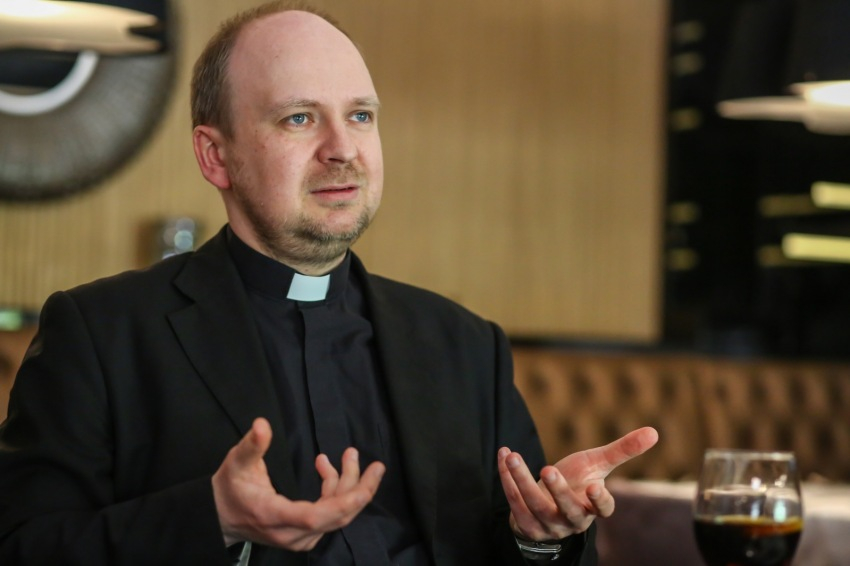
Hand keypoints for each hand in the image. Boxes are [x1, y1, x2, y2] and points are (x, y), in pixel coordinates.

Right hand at [212, 417, 384, 550]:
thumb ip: (252, 444)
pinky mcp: (303, 536)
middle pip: (336, 517)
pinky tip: (328, 470)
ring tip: (348, 455)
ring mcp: (298, 538)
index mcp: (274, 515)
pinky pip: (329, 517)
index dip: (345, 501)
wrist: (219, 517)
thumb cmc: (229, 489)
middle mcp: (290, 533)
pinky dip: (336, 493)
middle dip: (360, 490)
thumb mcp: (236, 462)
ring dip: (348, 486)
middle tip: (376, 466)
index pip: (316, 516)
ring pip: (335, 516)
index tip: (367, 483)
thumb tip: (262, 425)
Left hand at [498, 426, 657, 540]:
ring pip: (534, 505)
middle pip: (567, 511)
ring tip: (514, 457)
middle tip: (549, 468)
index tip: (596, 487)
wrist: (546, 504)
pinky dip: (506, 477)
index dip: (599, 501)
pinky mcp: (525, 524)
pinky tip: (504, 454)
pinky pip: (513, 501)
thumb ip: (623, 451)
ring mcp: (547, 525)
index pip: (602, 511)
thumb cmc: (577, 481)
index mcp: (593, 508)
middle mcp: (572, 521)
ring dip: (522, 480)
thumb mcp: (598, 465)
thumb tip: (655, 432)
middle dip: (558, 491)